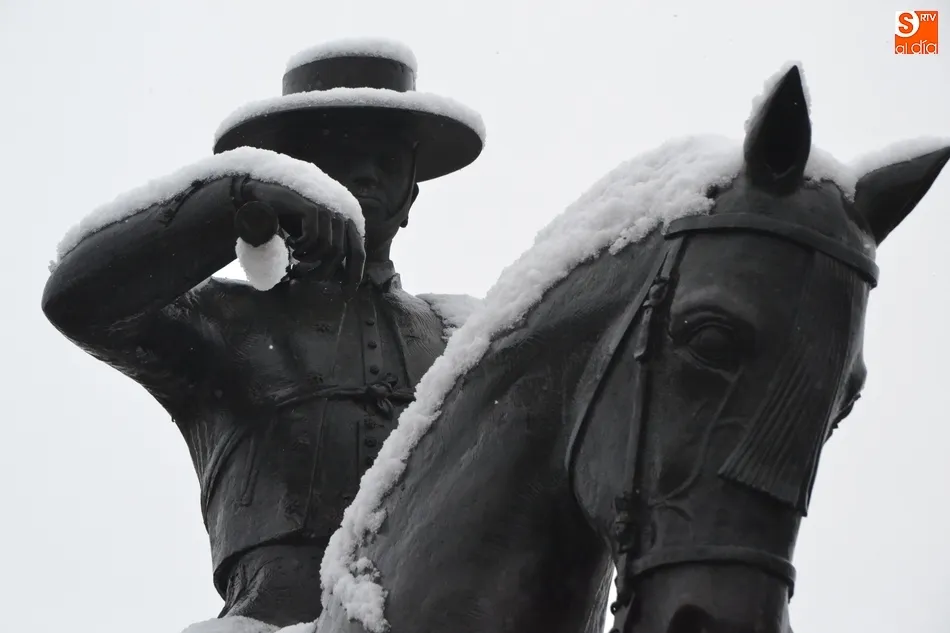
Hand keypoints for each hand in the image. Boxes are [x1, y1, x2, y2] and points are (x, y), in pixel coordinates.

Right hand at [246, 180, 364, 289]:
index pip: (358, 253)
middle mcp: (340, 218)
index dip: (355, 275)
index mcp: (344, 227)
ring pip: (327, 248)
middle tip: (302, 276)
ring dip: (308, 258)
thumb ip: (325, 254)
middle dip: (322, 271)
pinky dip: (301, 246)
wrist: (265, 200)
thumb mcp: (311, 242)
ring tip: (295, 256)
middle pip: (341, 254)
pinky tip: (290, 243)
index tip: (347, 295)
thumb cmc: (289, 222)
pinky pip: (313, 238)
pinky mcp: (313, 209)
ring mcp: (327, 212)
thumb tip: (335, 278)